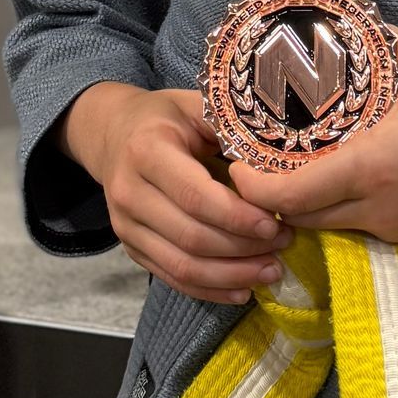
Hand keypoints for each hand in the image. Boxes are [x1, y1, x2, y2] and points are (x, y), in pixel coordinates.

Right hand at [64, 83, 289, 303]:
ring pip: (182, 266)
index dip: (238, 217)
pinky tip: (242, 290)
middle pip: (191, 237)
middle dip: (244, 248)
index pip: (195, 197)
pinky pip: (171, 278)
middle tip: (284, 245)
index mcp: (146, 152)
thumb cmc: (165, 118)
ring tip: (271, 271)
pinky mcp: (130, 248)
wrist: (113, 134)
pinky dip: (210, 290)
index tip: (276, 224)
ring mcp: (125, 226)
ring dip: (232, 275)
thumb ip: (231, 129)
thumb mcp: (195, 106)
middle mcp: (129, 193)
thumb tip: (279, 164)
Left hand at [230, 33, 397, 241]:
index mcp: (370, 168)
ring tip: (280, 158)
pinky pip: (346, 225)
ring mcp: (389, 228)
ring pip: (318, 225)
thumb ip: (379, 42)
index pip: (282, 196)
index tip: (232, 153)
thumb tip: (337, 14)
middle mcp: (372, 209)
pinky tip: (327, 169)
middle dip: (260, 193)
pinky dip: (325, 204)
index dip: (245, 182)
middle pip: (290, 218)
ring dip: (292, 201)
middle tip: (247, 152)